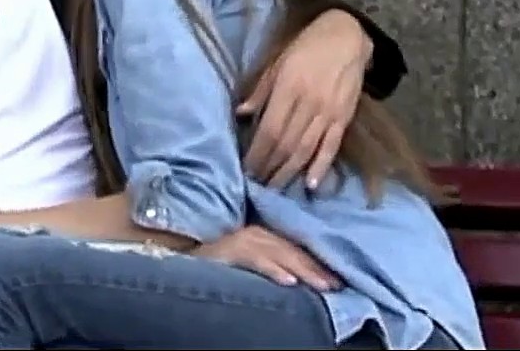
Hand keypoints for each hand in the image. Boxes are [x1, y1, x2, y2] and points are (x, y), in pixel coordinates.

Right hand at [193, 226, 340, 291]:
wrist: (180, 253)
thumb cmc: (216, 261)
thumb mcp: (247, 257)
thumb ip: (269, 260)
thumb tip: (296, 278)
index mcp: (262, 235)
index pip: (295, 249)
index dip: (317, 263)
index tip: (338, 279)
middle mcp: (256, 234)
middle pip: (293, 252)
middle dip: (317, 269)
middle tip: (337, 285)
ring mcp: (244, 241)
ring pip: (281, 256)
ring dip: (304, 271)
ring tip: (322, 285)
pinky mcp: (231, 250)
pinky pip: (257, 261)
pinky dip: (274, 271)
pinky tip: (289, 283)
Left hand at [238, 10, 370, 188]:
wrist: (347, 36)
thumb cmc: (306, 47)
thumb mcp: (277, 62)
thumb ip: (260, 91)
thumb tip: (240, 115)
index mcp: (289, 88)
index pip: (270, 130)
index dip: (257, 153)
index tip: (245, 169)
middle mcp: (309, 104)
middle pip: (286, 144)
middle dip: (269, 167)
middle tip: (256, 184)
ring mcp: (328, 113)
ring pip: (306, 150)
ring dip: (289, 172)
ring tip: (275, 188)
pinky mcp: (344, 118)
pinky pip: (331, 147)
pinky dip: (321, 167)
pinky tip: (311, 185)